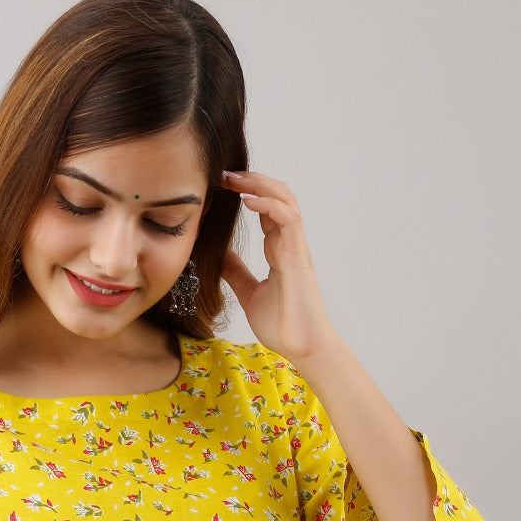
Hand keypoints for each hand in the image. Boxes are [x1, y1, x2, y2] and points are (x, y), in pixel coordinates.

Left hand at [219, 171, 339, 364]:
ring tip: (233, 178)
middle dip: (251, 180)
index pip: (265, 208)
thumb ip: (236, 272)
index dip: (246, 191)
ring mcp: (296, 247)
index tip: (220, 184)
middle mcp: (289, 243)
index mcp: (279, 249)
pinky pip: (288, 219)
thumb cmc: (282, 325)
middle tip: (223, 173)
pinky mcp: (298, 256)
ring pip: (285, 200)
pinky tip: (247, 199)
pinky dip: (269, 204)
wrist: (302, 347)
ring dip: (259, 184)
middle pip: (277, 195)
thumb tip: (218, 254)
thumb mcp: (249, 293)